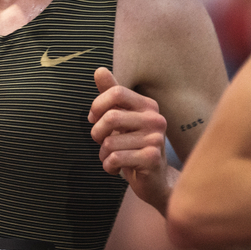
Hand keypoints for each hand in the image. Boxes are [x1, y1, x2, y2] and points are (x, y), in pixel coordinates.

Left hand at [88, 67, 170, 210]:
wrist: (153, 179)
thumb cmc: (133, 145)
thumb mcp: (121, 117)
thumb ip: (110, 94)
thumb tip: (99, 70)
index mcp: (147, 105)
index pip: (116, 92)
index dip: (97, 106)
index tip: (94, 118)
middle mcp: (155, 119)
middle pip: (110, 117)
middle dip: (97, 133)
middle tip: (102, 142)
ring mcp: (156, 139)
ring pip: (109, 142)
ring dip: (103, 154)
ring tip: (113, 157)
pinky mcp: (152, 159)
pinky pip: (115, 158)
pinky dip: (108, 166)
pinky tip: (116, 168)